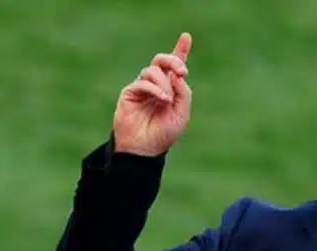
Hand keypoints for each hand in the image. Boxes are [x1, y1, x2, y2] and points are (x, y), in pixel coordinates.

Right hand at [113, 32, 192, 156]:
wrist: (145, 148)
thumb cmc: (164, 133)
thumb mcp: (182, 113)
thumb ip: (183, 92)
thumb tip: (176, 72)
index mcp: (171, 89)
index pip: (174, 66)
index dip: (180, 50)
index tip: (186, 36)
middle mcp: (156, 85)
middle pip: (162, 61)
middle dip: (173, 60)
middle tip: (182, 71)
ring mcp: (142, 87)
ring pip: (153, 71)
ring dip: (164, 83)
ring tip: (167, 100)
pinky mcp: (130, 92)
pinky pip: (143, 82)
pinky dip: (155, 89)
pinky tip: (163, 99)